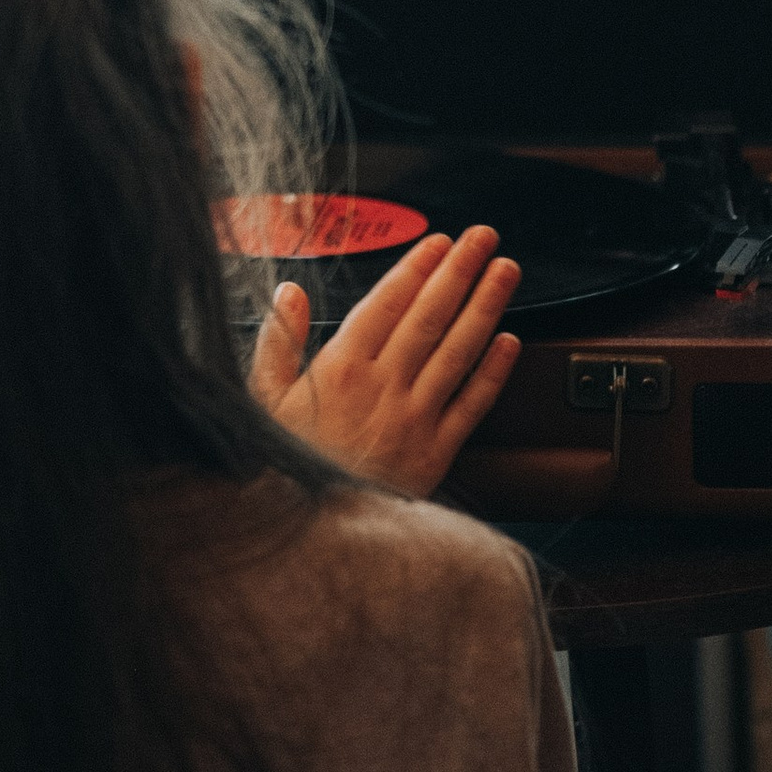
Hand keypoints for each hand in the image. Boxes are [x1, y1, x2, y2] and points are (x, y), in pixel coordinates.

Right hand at [249, 223, 521, 498]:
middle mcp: (383, 387)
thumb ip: (278, 343)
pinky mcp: (437, 451)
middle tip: (484, 237)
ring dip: (486, 306)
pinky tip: (509, 342)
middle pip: (430, 317)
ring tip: (506, 272)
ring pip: (458, 351)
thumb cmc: (286, 462)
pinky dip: (493, 371)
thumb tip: (287, 292)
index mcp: (340, 368)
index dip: (416, 269)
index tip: (438, 242)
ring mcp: (415, 418)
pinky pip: (472, 404)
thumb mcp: (262, 401)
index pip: (387, 304)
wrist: (316, 534)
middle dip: (460, 271)